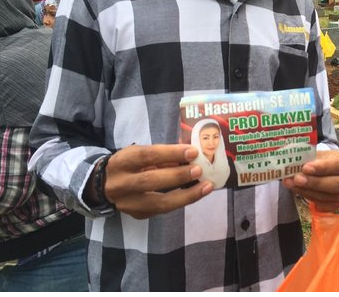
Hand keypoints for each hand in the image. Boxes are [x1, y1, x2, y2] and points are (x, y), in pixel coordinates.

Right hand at [85, 144, 212, 218]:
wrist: (104, 185)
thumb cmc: (130, 164)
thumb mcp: (140, 153)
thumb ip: (162, 155)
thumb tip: (191, 154)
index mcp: (122, 162)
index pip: (147, 156)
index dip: (170, 154)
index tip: (192, 152)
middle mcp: (121, 184)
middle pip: (150, 181)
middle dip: (178, 176)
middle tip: (199, 170)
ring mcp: (128, 204)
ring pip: (159, 203)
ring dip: (187, 195)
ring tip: (207, 186)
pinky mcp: (138, 215)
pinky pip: (163, 210)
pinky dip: (182, 201)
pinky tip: (197, 194)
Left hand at [282, 150, 338, 211]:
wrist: (330, 169)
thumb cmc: (325, 160)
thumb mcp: (320, 154)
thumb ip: (310, 158)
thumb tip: (293, 163)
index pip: (338, 165)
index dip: (322, 168)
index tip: (305, 168)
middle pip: (334, 185)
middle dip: (313, 183)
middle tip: (296, 179)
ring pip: (327, 197)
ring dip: (306, 191)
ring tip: (290, 183)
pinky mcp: (338, 205)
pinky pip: (324, 206)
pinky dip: (310, 198)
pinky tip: (298, 191)